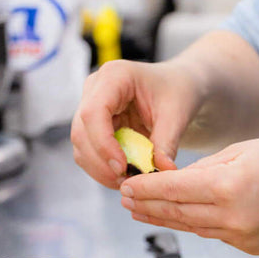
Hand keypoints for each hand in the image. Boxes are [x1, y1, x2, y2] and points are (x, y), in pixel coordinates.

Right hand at [70, 59, 199, 188]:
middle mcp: (95, 88)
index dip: (103, 144)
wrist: (177, 86)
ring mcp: (90, 105)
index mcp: (115, 76)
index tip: (122, 167)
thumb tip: (160, 172)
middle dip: (101, 162)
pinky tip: (124, 175)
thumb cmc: (177, 92)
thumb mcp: (177, 115)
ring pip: (81, 145)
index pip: (94, 112)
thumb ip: (167, 143)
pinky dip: (102, 168)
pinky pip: (89, 151)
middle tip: (127, 181)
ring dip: (100, 169)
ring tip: (128, 181)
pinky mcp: (93, 124)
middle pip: (81, 131)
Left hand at [120, 135, 258, 254]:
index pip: (174, 189)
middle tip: (124, 200)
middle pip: (178, 213)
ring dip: (166, 219)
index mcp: (230, 187)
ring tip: (142, 211)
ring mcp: (242, 238)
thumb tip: (177, 183)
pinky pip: (215, 234)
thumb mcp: (247, 150)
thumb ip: (208, 169)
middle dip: (148, 206)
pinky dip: (198, 223)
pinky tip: (182, 216)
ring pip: (193, 227)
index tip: (124, 185)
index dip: (146, 188)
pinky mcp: (250, 248)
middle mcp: (232, 218)